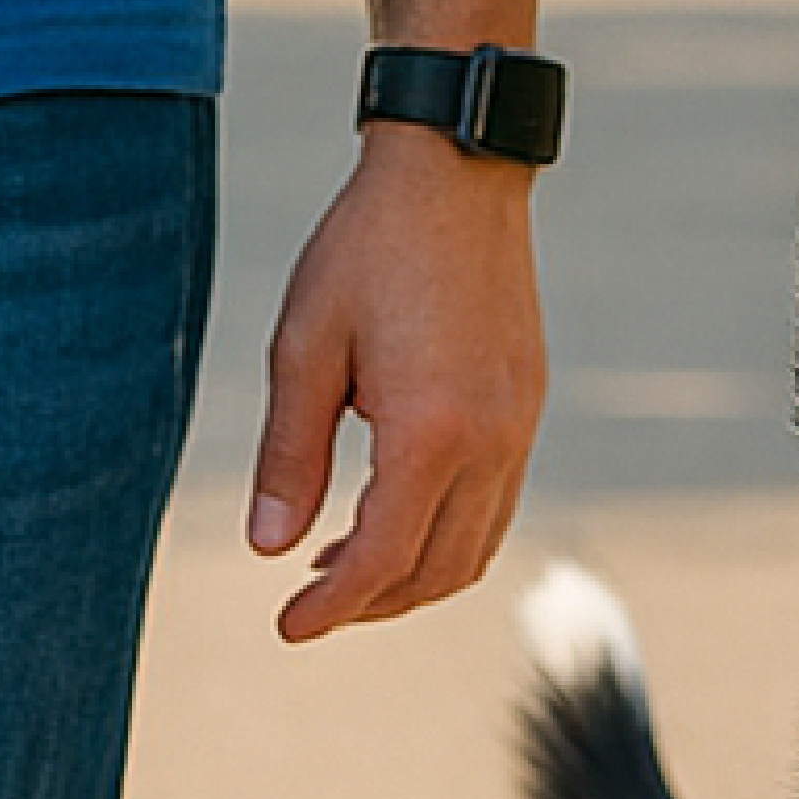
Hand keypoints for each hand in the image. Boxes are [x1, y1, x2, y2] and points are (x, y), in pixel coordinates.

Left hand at [247, 132, 546, 643]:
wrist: (455, 172)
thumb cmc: (368, 247)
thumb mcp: (305, 347)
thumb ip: (290, 454)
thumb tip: (270, 548)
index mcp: (431, 433)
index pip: (381, 560)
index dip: (331, 608)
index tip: (286, 627)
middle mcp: (491, 441)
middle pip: (437, 571)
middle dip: (372, 604)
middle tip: (310, 603)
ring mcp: (520, 425)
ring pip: (477, 546)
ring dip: (413, 575)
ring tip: (344, 563)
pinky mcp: (528, 404)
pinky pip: (497, 502)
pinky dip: (448, 533)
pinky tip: (395, 508)